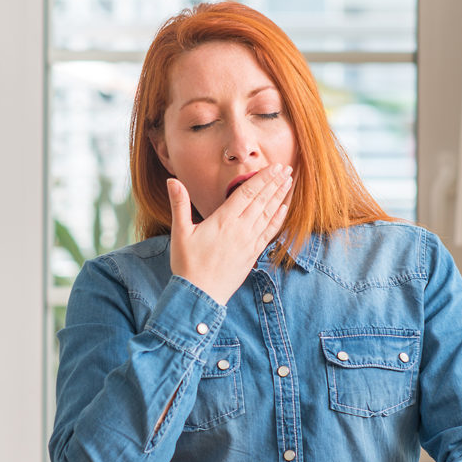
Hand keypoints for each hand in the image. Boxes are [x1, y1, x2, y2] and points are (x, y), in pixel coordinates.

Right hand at [167, 164, 292, 305]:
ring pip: (268, 214)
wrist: (200, 295)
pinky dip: (278, 219)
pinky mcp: (252, 254)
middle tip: (286, 169)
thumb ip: (179, 204)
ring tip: (289, 182)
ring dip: (280, 197)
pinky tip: (284, 209)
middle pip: (262, 200)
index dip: (262, 178)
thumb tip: (172, 180)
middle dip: (275, 183)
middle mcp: (240, 229)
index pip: (247, 193)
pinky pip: (270, 232)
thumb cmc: (187, 264)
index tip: (274, 166)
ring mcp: (249, 242)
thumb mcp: (179, 232)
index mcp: (223, 220)